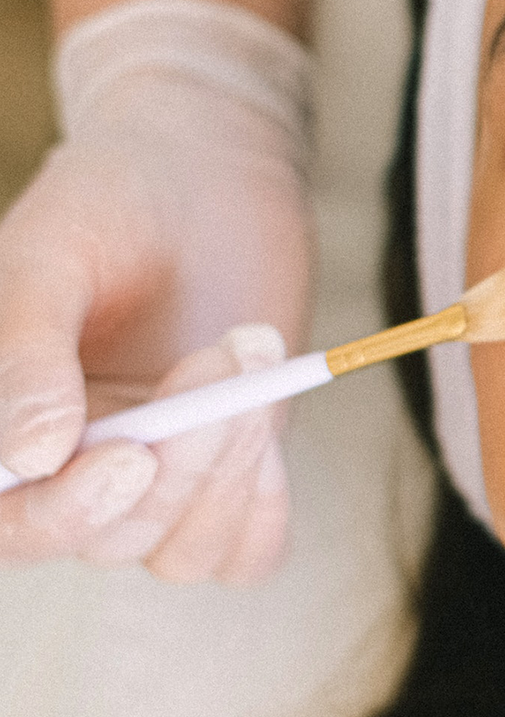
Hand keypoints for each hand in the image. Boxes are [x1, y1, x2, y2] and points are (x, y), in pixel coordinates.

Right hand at [0, 0, 313, 580]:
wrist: (207, 166)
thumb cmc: (113, 197)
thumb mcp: (51, 253)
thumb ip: (26, 349)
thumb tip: (31, 456)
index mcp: (7, 427)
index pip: (10, 521)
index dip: (61, 514)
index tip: (128, 457)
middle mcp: (73, 467)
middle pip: (107, 538)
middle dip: (178, 462)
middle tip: (223, 355)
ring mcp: (157, 473)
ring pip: (181, 549)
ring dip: (230, 464)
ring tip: (251, 345)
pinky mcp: (231, 466)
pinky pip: (245, 550)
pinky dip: (262, 506)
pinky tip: (266, 420)